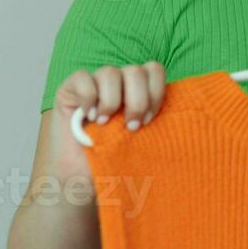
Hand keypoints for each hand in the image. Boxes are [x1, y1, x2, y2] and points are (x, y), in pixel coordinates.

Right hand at [48, 62, 166, 178]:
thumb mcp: (143, 140)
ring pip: (110, 72)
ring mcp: (93, 84)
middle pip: (135, 71)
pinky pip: (82, 78)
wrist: (81, 178)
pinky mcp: (69, 90)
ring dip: (112, 101)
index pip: (154, 70)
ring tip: (105, 124)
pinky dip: (88, 97)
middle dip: (137, 101)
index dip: (155, 92)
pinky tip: (89, 117)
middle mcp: (117, 83)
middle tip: (131, 127)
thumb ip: (154, 119)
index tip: (149, 120)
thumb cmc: (115, 160)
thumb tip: (179, 114)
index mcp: (138, 89)